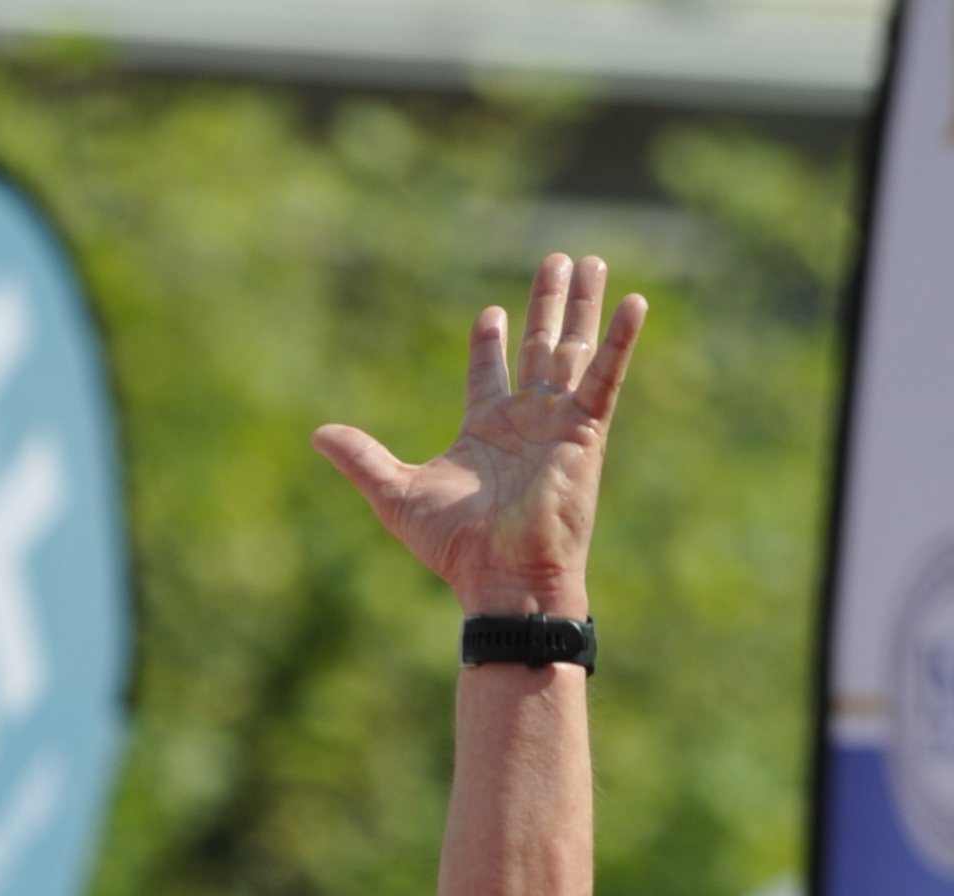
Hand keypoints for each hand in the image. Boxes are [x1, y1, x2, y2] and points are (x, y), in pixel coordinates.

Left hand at [313, 254, 645, 617]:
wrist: (503, 576)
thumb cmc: (455, 546)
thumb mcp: (395, 495)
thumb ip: (362, 460)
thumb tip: (318, 436)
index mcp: (485, 430)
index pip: (489, 372)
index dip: (489, 341)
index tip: (491, 313)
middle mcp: (525, 420)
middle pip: (538, 348)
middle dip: (546, 305)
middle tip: (556, 262)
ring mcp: (557, 423)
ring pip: (573, 350)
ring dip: (582, 306)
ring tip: (591, 261)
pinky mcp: (585, 431)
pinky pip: (607, 377)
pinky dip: (622, 341)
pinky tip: (635, 302)